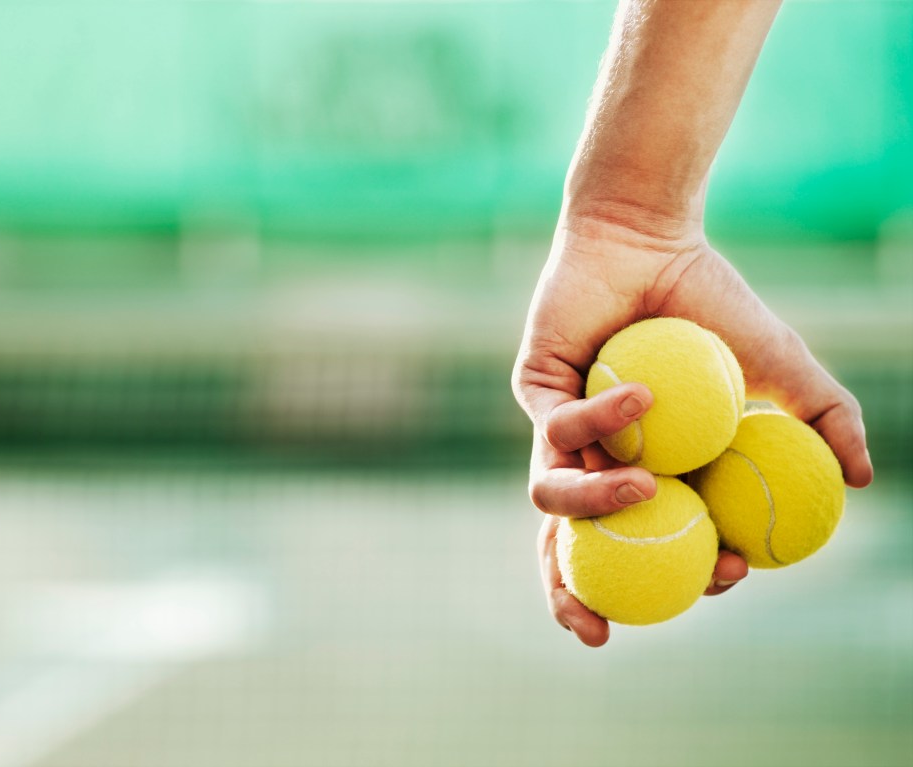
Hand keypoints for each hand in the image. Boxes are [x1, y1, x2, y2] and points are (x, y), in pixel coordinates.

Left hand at [513, 214, 872, 646]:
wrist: (656, 242)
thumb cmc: (712, 303)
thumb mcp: (781, 366)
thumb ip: (823, 420)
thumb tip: (865, 481)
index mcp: (653, 469)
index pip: (655, 543)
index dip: (680, 578)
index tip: (724, 577)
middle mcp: (600, 459)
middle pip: (574, 548)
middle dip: (575, 599)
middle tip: (600, 632)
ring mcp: (562, 429)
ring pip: (552, 499)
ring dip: (597, 506)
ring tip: (649, 490)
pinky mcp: (535, 392)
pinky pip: (556, 429)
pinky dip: (601, 422)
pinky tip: (643, 395)